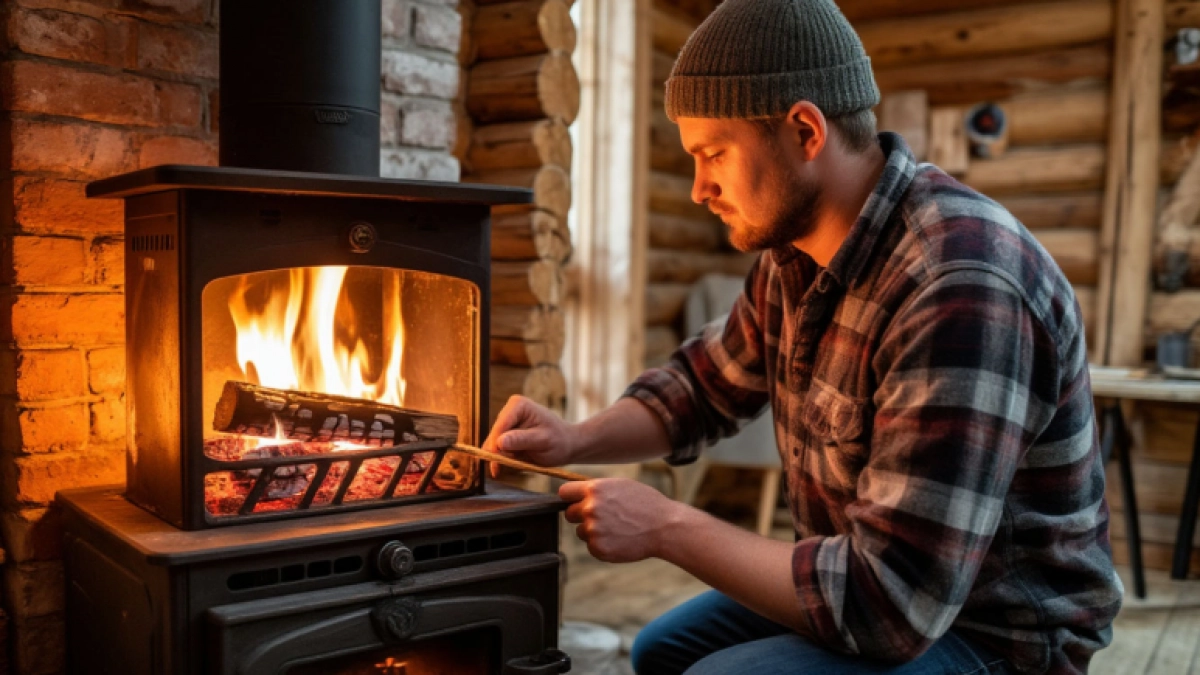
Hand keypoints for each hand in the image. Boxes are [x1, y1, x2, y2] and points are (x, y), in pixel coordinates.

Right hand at [482, 396, 574, 477]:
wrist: (567, 445)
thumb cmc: (559, 441)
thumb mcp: (543, 441)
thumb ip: (521, 440)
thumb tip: (499, 442)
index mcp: (518, 405)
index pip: (500, 426)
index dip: (495, 445)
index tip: (496, 462)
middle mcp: (509, 410)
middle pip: (494, 435)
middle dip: (498, 453)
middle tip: (506, 468)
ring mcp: (507, 423)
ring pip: (493, 444)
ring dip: (501, 457)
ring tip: (519, 462)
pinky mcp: (506, 434)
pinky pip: (497, 449)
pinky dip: (503, 459)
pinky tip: (514, 464)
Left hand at [560, 478, 677, 562]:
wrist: (664, 527)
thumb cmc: (646, 503)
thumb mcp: (620, 485)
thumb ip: (597, 489)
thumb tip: (577, 494)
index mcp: (594, 490)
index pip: (564, 492)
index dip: (571, 497)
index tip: (576, 501)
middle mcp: (590, 509)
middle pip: (569, 513)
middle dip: (581, 515)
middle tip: (604, 516)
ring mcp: (593, 530)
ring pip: (581, 531)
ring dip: (593, 531)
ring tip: (617, 528)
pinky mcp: (598, 548)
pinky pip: (591, 546)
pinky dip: (602, 544)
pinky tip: (620, 539)